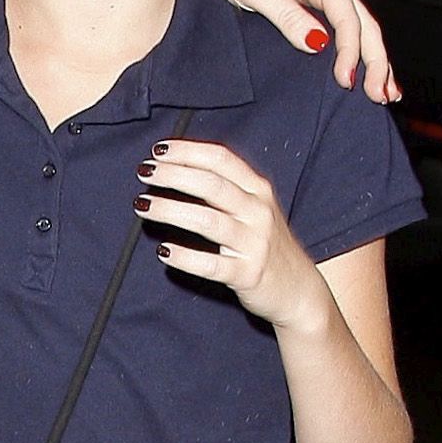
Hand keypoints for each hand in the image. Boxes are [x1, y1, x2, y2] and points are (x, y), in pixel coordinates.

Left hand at [136, 140, 325, 328]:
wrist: (299, 291)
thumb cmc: (264, 242)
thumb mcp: (254, 207)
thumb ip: (224, 186)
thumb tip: (173, 165)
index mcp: (258, 190)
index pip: (220, 158)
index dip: (186, 151)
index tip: (157, 151)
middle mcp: (258, 212)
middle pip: (211, 184)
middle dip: (173, 175)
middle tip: (143, 172)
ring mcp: (255, 244)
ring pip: (207, 220)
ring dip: (169, 209)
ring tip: (141, 204)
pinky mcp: (248, 275)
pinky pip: (211, 264)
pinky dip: (185, 256)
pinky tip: (163, 250)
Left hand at [198, 0, 398, 102]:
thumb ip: (287, 16)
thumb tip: (318, 44)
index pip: (348, 19)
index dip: (351, 52)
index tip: (346, 80)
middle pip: (363, 24)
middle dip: (376, 61)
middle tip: (380, 95)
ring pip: (358, 27)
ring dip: (372, 58)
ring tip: (384, 92)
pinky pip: (341, 27)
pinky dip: (355, 49)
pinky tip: (362, 69)